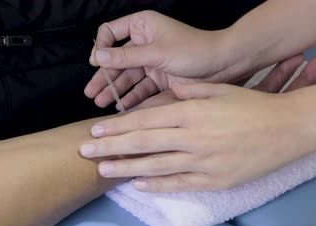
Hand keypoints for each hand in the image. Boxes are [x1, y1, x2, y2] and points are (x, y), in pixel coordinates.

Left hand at [79, 59, 315, 192]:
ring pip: (156, 165)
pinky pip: (181, 183)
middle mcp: (192, 137)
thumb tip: (167, 88)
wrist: (291, 128)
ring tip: (102, 170)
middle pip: (143, 142)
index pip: (145, 119)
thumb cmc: (255, 105)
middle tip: (84, 151)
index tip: (96, 129)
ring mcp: (204, 161)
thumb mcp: (220, 89)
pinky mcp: (216, 180)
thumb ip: (190, 89)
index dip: (118, 126)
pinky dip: (158, 184)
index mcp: (191, 112)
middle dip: (110, 147)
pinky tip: (139, 185)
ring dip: (126, 168)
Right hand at [84, 10, 270, 110]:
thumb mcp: (156, 53)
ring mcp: (152, 62)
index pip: (111, 32)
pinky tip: (120, 108)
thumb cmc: (193, 50)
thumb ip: (126, 57)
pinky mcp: (160, 79)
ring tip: (100, 103)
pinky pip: (141, 88)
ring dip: (114, 89)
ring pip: (127, 76)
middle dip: (104, 76)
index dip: (101, 47)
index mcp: (142, 26)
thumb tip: (96, 57)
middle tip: (91, 93)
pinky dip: (131, 98)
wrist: (224, 65)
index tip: (95, 63)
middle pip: (116, 59)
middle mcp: (144, 42)